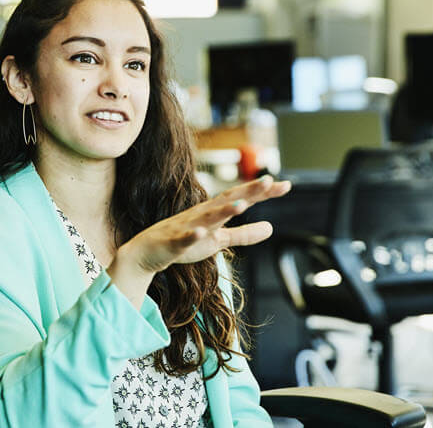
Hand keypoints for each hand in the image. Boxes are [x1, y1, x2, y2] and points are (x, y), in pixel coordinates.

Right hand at [121, 175, 290, 274]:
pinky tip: (201, 233)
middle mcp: (202, 215)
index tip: (286, 185)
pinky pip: (184, 239)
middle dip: (247, 191)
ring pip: (208, 218)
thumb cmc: (184, 242)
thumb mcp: (219, 240)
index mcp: (214, 213)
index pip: (242, 198)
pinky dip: (192, 236)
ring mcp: (188, 227)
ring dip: (224, 211)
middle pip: (228, 200)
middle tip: (268, 180)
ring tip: (242, 205)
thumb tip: (271, 228)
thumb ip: (244, 234)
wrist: (147, 252)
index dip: (262, 192)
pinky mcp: (174, 242)